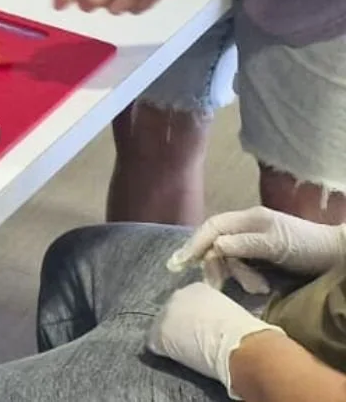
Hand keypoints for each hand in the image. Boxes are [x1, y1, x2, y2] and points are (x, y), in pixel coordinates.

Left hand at [147, 281, 282, 391]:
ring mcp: (165, 314)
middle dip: (181, 325)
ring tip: (189, 351)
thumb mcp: (233, 313)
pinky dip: (164, 351)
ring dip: (172, 338)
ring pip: (162, 327)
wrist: (240, 345)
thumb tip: (225, 323)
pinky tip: (179, 358)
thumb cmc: (245, 332)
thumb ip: (220, 312)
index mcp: (198, 289)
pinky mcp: (159, 335)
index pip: (190, 302)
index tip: (205, 328)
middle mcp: (177, 296)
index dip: (196, 318)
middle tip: (195, 341)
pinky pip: (155, 344)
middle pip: (173, 312)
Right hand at [172, 207, 345, 293]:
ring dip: (238, 275)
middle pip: (217, 244)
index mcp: (248, 218)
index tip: (179, 263)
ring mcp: (256, 241)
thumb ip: (243, 244)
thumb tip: (212, 248)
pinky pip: (243, 265)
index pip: (212, 227)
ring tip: (257, 289)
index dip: (194, 243)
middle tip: (219, 287)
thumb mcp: (275, 245)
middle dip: (219, 266)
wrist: (337, 256)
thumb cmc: (308, 247)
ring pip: (231, 257)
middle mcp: (247, 227)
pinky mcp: (264, 256)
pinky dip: (247, 277)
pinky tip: (259, 287)